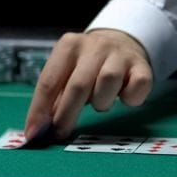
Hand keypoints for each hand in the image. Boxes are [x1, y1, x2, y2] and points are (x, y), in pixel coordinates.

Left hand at [23, 29, 152, 141]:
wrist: (121, 42)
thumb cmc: (87, 65)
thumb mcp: (67, 71)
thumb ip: (54, 97)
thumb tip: (39, 128)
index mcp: (68, 46)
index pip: (49, 81)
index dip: (39, 110)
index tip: (34, 133)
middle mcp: (94, 46)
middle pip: (78, 85)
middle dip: (66, 115)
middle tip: (60, 133)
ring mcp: (120, 55)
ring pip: (108, 83)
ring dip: (101, 102)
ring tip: (100, 101)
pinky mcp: (142, 66)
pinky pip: (137, 87)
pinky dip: (130, 98)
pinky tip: (124, 96)